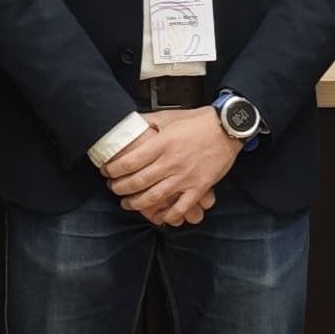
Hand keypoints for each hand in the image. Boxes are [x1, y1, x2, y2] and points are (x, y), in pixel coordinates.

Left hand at [105, 110, 239, 225]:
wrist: (228, 129)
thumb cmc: (198, 121)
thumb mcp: (170, 115)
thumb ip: (149, 120)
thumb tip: (131, 123)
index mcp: (162, 144)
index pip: (130, 162)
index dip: (114, 170)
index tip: (107, 172)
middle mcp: (170, 163)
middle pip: (138, 182)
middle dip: (120, 188)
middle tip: (113, 188)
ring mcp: (185, 177)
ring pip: (155, 197)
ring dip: (137, 204)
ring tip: (127, 204)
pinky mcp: (198, 187)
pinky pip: (181, 207)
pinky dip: (168, 215)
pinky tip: (158, 218)